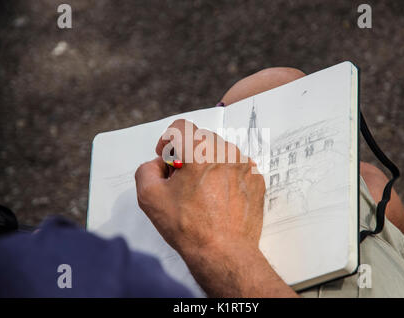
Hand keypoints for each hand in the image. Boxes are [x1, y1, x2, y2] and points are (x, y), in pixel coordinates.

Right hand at [135, 119, 297, 296]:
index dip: (167, 139)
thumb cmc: (189, 227)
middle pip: (201, 138)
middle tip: (181, 178)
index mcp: (200, 151)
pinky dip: (225, 175)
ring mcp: (245, 166)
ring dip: (207, 163)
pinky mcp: (256, 180)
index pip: (181, 126)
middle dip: (187, 153)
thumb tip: (158, 165)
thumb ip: (146, 170)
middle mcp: (227, 152)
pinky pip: (237, 167)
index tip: (166, 157)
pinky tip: (218, 197)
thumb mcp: (149, 197)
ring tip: (201, 190)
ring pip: (221, 151)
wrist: (224, 253)